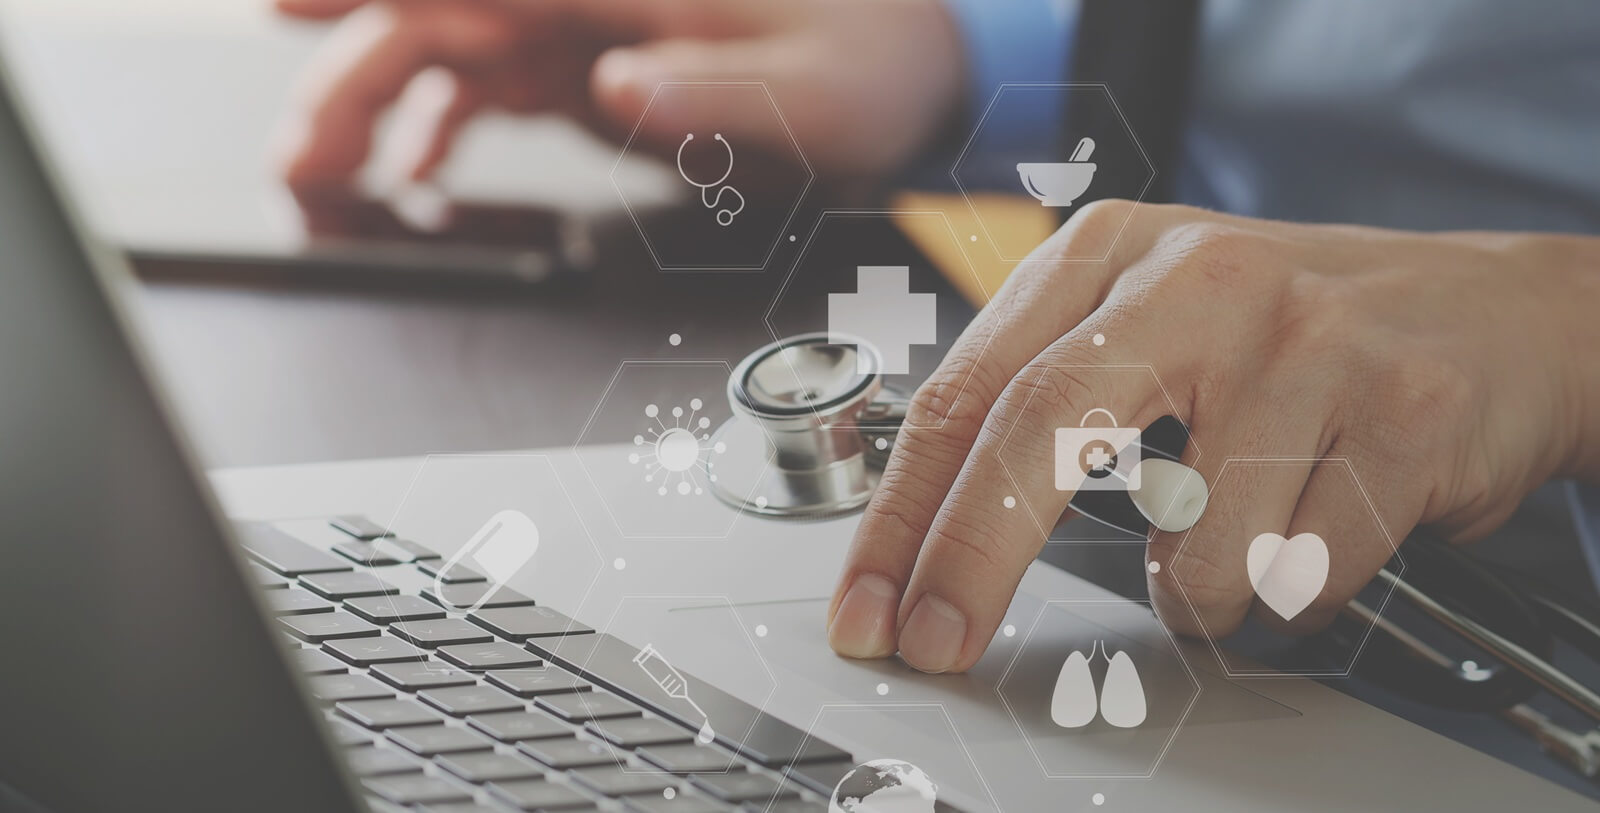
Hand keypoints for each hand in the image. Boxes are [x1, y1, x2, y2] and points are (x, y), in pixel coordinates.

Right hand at [273, 0, 964, 190]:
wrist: (913, 67)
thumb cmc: (874, 64)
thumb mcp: (813, 94)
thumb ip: (714, 93)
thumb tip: (619, 85)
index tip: (283, 8)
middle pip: (438, 12)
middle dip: (350, 69)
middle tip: (294, 155)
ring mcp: (582, 25)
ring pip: (444, 49)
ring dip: (372, 106)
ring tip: (318, 174)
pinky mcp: (587, 63)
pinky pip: (485, 86)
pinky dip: (436, 127)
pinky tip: (411, 176)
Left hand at [826, 200, 1599, 672]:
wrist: (1500, 315)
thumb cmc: (1295, 334)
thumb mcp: (1151, 321)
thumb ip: (1043, 397)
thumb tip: (927, 533)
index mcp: (1111, 252)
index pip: (967, 388)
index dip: (903, 511)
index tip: (869, 604)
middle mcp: (1198, 276)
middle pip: (1039, 427)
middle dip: (971, 558)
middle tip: (935, 644)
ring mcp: (1306, 337)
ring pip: (1191, 545)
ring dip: (1201, 592)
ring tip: (1250, 533)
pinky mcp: (1402, 408)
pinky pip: (1302, 573)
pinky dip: (1295, 592)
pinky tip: (1323, 525)